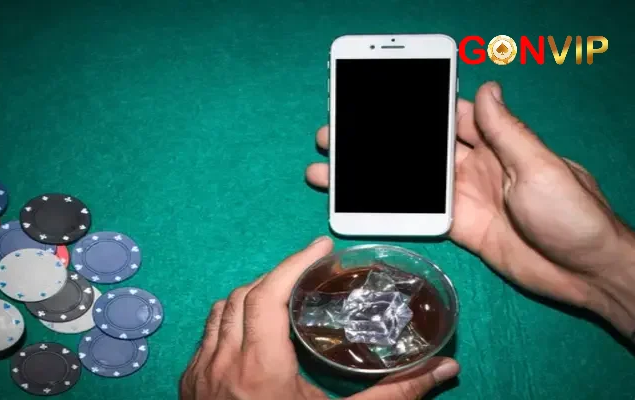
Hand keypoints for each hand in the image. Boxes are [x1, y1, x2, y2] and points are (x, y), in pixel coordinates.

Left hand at [180, 237, 459, 399]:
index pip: (268, 296)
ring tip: (284, 296)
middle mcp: (224, 363)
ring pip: (221, 310)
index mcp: (261, 369)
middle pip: (244, 295)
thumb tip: (444, 370)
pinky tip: (253, 331)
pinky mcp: (190, 382)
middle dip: (278, 276)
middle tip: (310, 273)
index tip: (320, 246)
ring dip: (252, 296)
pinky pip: (208, 335)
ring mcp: (202, 372)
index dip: (294, 264)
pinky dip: (231, 321)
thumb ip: (392, 396)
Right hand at [305, 81, 634, 337]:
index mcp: (498, 144)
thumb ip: (508, 132)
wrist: (585, 272)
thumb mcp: (540, 167)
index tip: (376, 97)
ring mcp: (464, 197)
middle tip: (336, 135)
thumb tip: (487, 87)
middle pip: (420, 146)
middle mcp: (475, 166)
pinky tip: (360, 202)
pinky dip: (389, 206)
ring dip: (374, 174)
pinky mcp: (459, 227)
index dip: (418, 104)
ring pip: (411, 179)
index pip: (452, 115)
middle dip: (381, 139)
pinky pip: (418, 212)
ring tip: (330, 170)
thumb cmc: (571, 214)